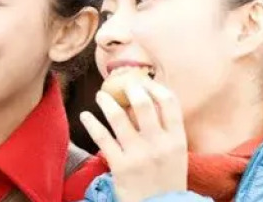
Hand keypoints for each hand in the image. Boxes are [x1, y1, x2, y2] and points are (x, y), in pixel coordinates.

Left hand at [80, 80, 187, 201]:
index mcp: (177, 139)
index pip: (169, 102)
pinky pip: (102, 138)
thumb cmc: (167, 182)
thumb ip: (165, 132)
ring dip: (106, 101)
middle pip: (143, 103)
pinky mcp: (120, 166)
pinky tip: (85, 115)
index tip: (144, 81)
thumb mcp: (176, 155)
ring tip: (100, 95)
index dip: (154, 87)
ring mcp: (139, 154)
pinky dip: (91, 123)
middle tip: (121, 84)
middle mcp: (159, 144)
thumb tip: (146, 102)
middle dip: (129, 87)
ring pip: (119, 117)